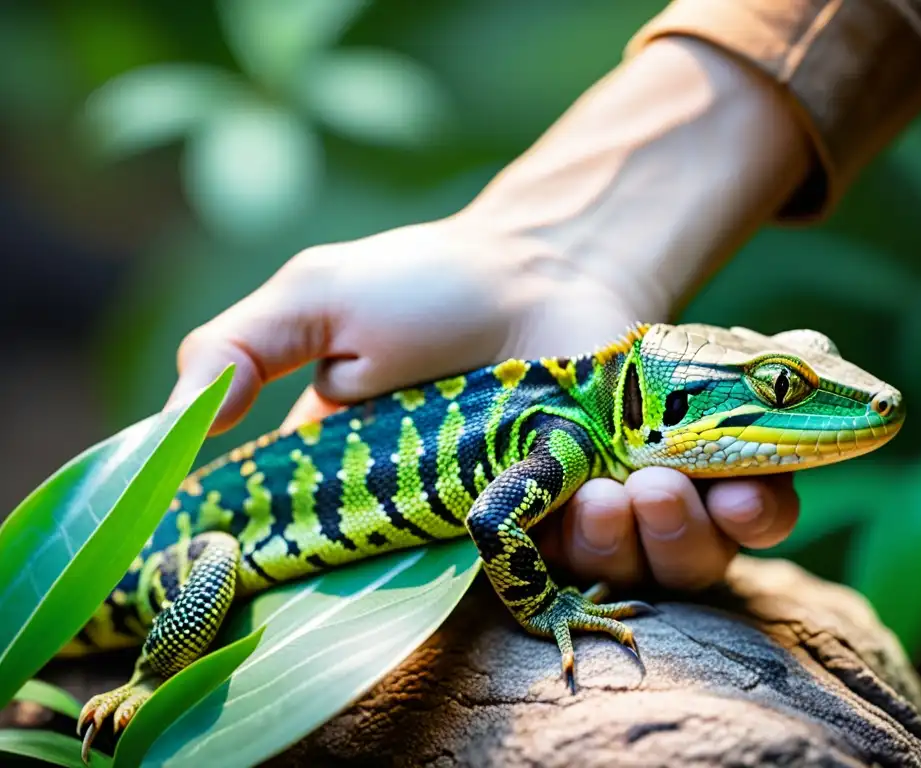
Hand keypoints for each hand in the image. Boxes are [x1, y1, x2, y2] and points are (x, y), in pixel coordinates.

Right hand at [168, 215, 799, 591]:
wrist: (534, 253)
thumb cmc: (421, 281)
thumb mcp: (313, 302)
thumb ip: (232, 354)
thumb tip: (167, 429)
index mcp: (419, 514)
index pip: (425, 599)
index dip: (452, 605)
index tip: (479, 555)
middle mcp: (508, 530)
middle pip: (563, 602)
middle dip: (597, 561)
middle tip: (596, 500)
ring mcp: (591, 509)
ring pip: (652, 573)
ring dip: (668, 538)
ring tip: (652, 477)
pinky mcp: (665, 478)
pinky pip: (723, 530)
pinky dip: (746, 517)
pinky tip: (744, 484)